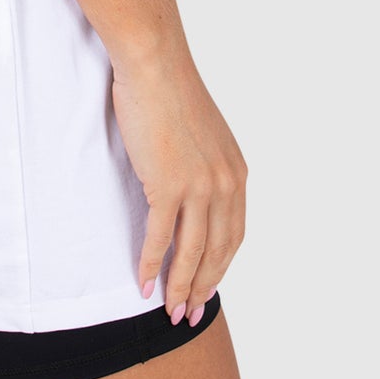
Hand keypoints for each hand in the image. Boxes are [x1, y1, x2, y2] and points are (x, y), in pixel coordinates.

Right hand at [110, 48, 247, 324]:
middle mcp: (225, 185)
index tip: (206, 287)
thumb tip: (187, 188)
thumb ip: (202, 165)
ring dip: (180, 287)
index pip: (233, 235)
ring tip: (169, 311)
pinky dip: (152, 264)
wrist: (153, 63)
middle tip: (189, 314)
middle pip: (217, 252)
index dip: (220, 267)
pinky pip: (160, 236)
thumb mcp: (200, 134)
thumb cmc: (168, 90)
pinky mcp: (168, 183)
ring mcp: (198, 186)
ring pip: (192, 252)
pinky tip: (144, 282)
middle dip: (203, 287)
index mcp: (235, 174)